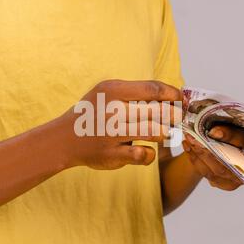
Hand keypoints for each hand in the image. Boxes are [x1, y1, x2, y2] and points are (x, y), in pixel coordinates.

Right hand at [58, 80, 181, 169]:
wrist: (63, 139)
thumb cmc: (93, 113)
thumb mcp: (107, 92)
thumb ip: (134, 92)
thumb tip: (170, 94)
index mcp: (113, 90)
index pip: (153, 89)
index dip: (172, 94)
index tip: (180, 99)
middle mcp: (112, 110)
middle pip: (158, 111)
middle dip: (173, 115)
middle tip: (177, 118)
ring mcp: (111, 133)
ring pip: (154, 131)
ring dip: (164, 133)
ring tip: (163, 133)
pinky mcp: (111, 154)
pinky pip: (143, 154)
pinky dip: (150, 154)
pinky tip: (146, 150)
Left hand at [182, 125, 243, 190]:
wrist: (228, 144)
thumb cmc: (233, 129)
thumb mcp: (233, 121)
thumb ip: (225, 122)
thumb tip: (208, 124)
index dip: (229, 136)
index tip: (212, 131)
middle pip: (229, 161)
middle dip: (207, 150)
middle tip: (192, 138)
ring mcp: (241, 178)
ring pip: (216, 171)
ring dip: (198, 155)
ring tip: (188, 140)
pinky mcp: (227, 184)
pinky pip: (208, 174)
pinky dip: (195, 160)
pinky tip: (188, 147)